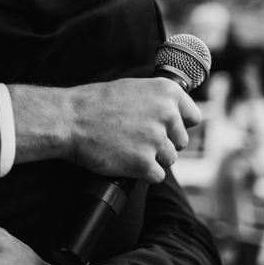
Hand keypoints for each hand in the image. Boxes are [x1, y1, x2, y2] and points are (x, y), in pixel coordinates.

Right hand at [13, 78, 201, 182]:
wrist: (70, 120)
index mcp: (168, 92)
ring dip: (151, 159)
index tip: (164, 128)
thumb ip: (160, 100)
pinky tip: (125, 160)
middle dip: (162, 144)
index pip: (192, 117)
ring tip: (127, 148)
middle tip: (135, 138)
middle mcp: (167, 114)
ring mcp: (157, 140)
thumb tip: (181, 114)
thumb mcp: (134, 88)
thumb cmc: (97, 104)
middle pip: (180, 142)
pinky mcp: (144, 163)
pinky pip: (156, 176)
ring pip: (169, 160)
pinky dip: (142, 173)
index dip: (177, 125)